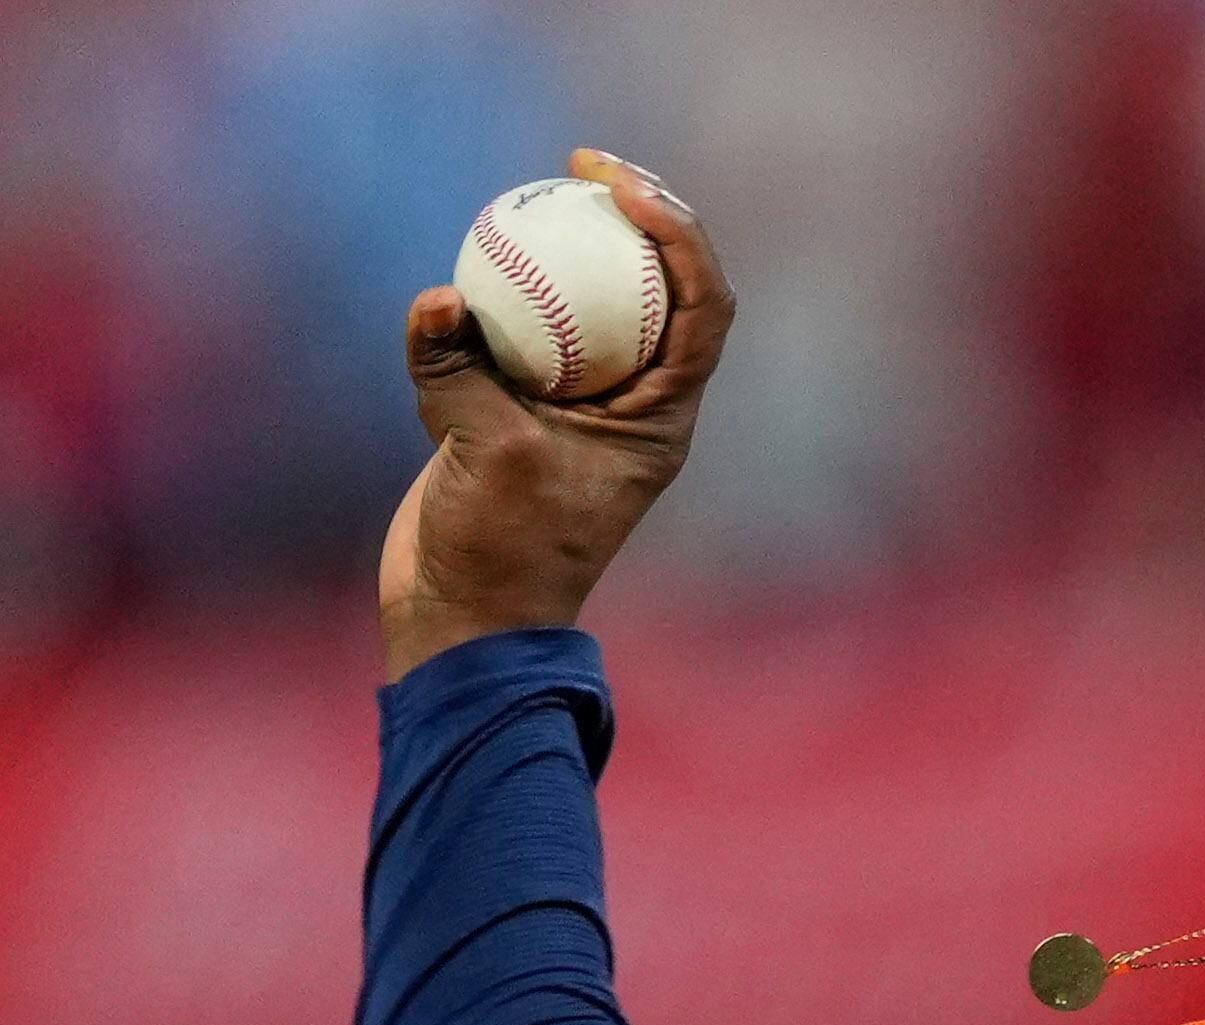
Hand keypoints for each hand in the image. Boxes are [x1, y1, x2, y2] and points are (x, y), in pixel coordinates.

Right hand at [379, 151, 736, 682]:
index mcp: (662, 417)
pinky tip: (480, 247)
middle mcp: (635, 403)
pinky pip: (525, 325)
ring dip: (578, 242)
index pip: (701, 307)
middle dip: (640, 216)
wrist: (464, 616)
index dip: (680, 236)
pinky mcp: (523, 406)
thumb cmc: (498, 554)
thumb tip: (439, 300)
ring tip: (548, 184)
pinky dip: (506, 285)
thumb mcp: (485, 458)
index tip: (624, 187)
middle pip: (660, 289)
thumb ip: (460, 374)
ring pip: (594, 301)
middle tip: (589, 164)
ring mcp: (580, 402)